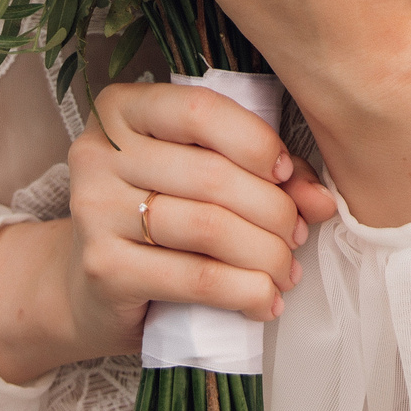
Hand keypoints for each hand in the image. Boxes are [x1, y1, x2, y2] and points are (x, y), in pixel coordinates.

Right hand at [0, 79, 337, 384]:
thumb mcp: (200, 178)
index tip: (286, 173)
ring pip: (208, 227)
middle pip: (211, 176)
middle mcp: (99, 153)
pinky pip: (194, 277)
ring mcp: (94, 210)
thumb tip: (323, 199)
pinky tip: (264, 301)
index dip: (256, 142)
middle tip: (298, 233)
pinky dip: (244, 292)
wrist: (87, 288)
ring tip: (286, 269)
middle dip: (273, 210)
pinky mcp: (104, 268)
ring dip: (265, 254)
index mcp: (123, 109)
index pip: (200, 110)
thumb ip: (259, 173)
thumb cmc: (154, 217)